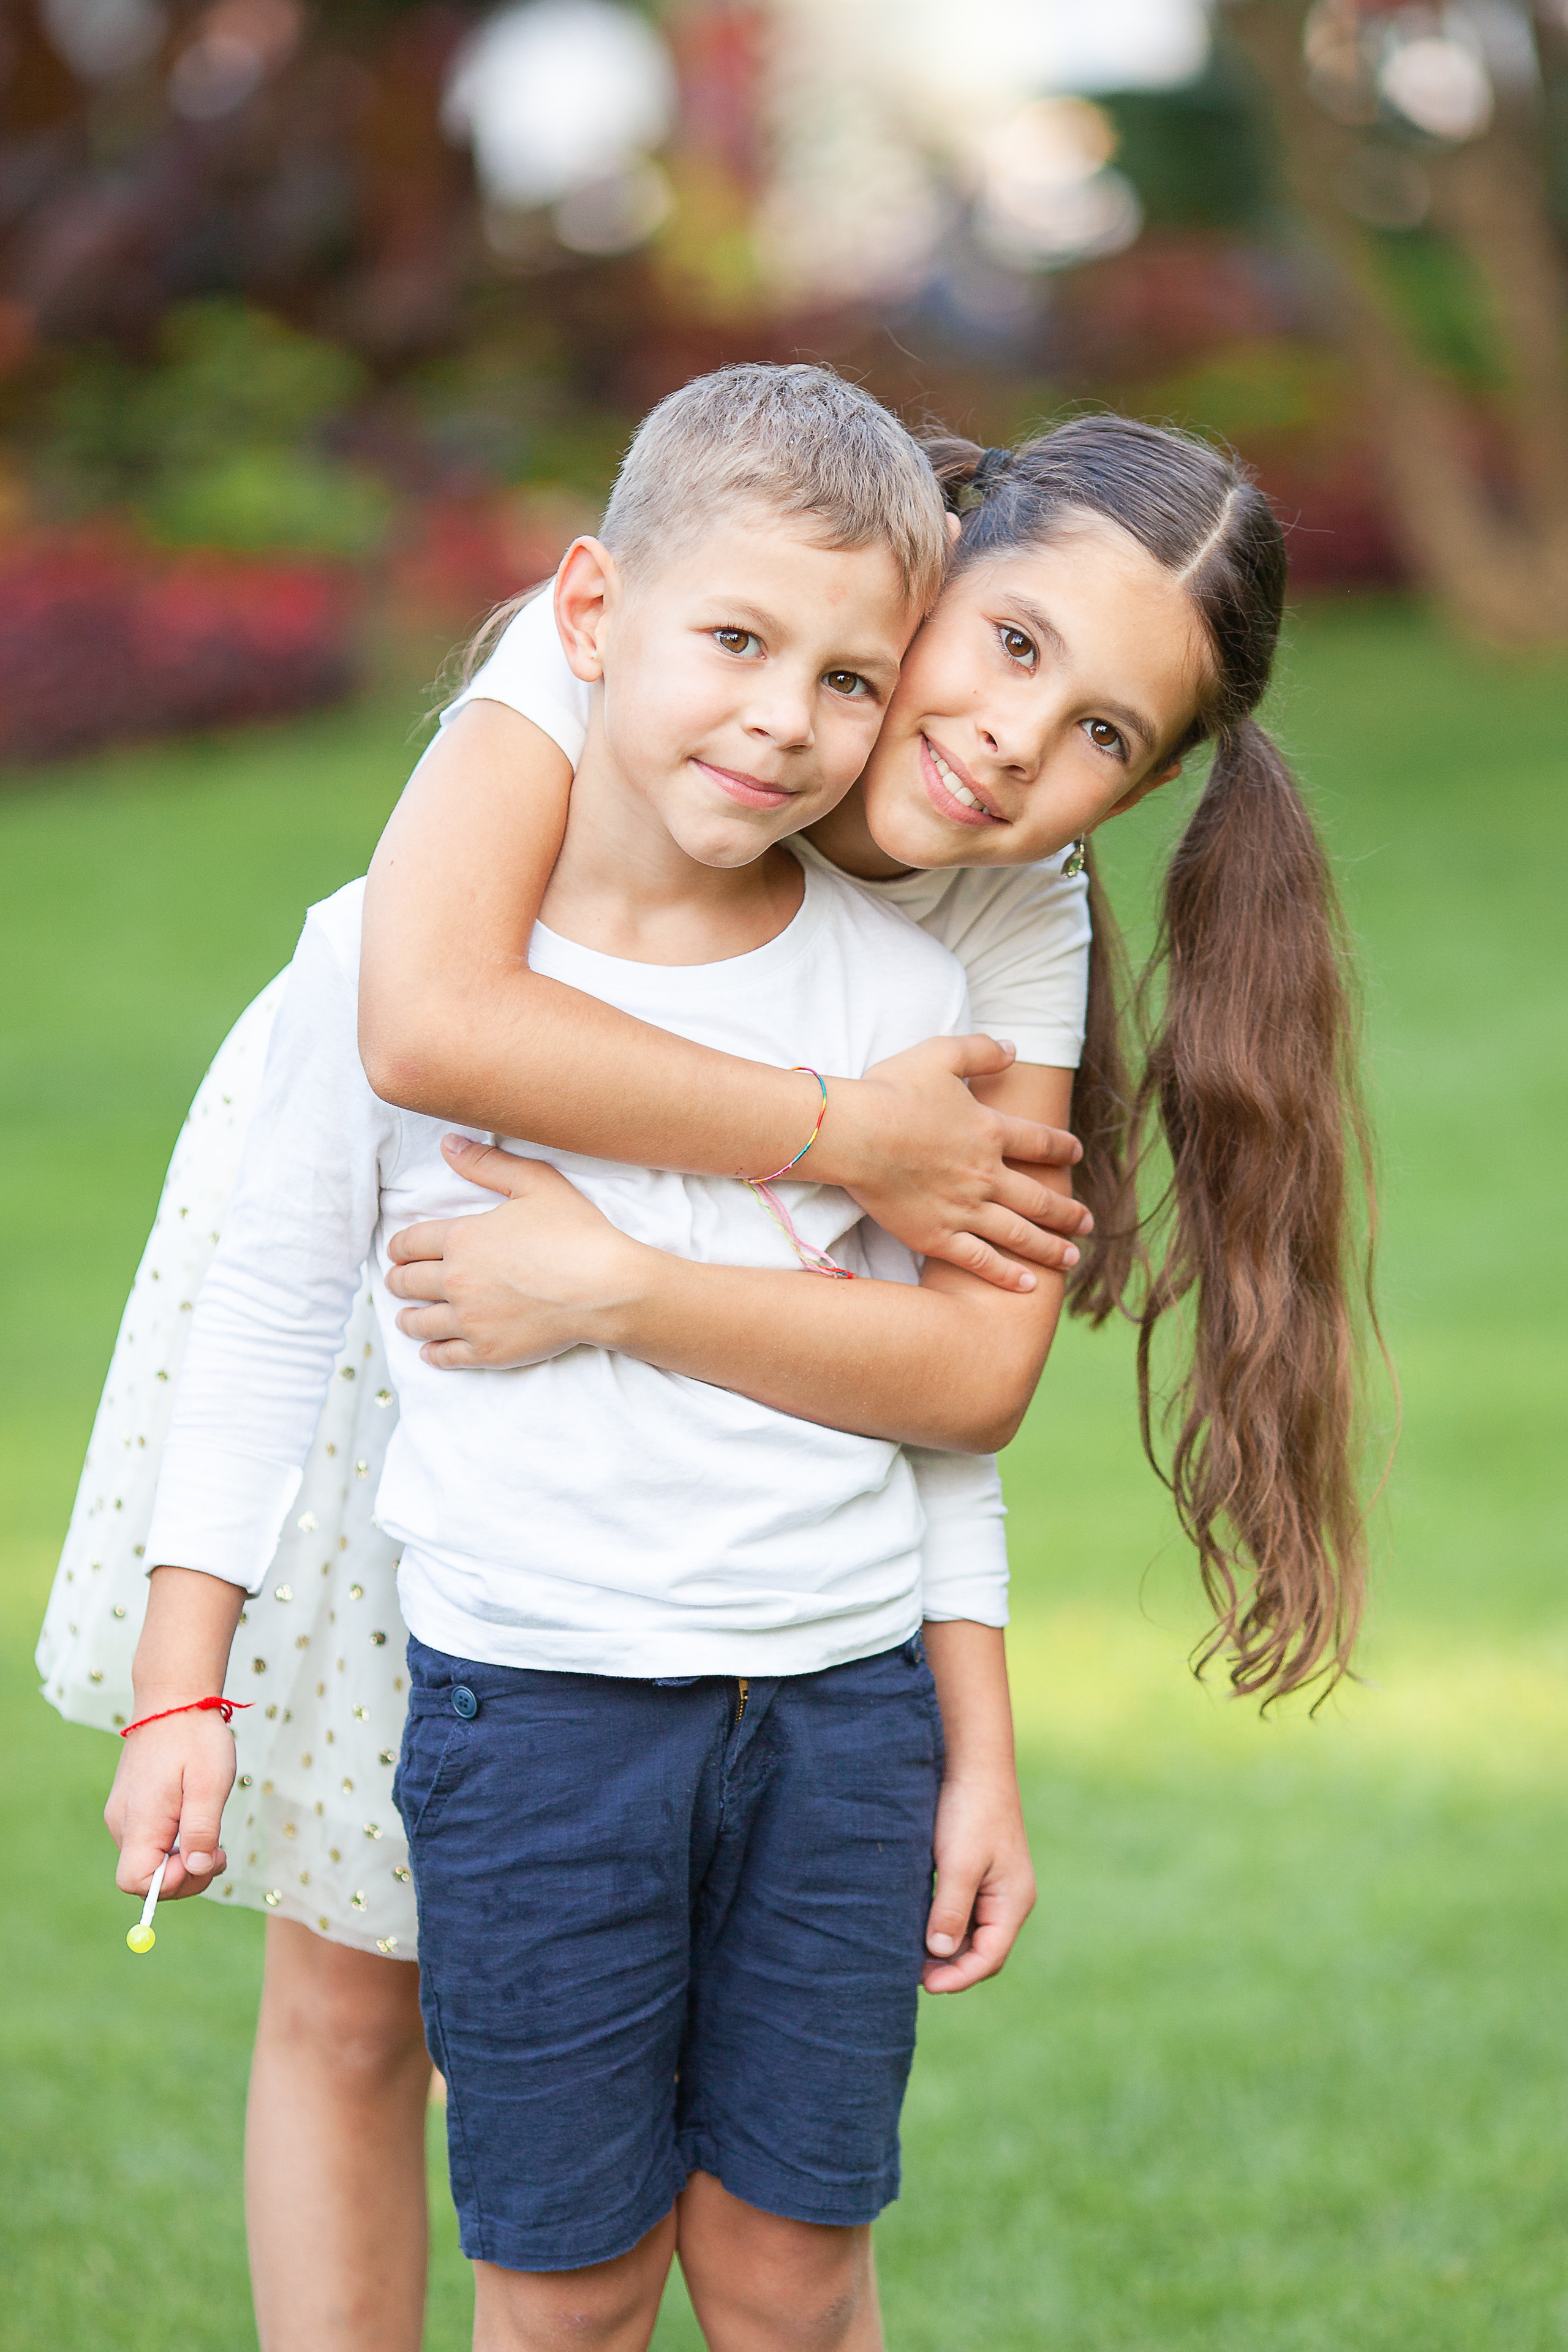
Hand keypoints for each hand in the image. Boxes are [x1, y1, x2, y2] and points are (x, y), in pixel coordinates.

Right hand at [105, 1709, 234, 1901]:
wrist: (174, 1700)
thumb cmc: (195, 1738)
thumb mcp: (210, 1784)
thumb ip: (203, 1830)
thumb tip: (197, 1869)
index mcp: (139, 1820)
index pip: (136, 1882)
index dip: (172, 1883)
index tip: (205, 1857)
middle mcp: (123, 1823)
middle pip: (145, 1877)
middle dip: (186, 1876)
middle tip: (219, 1852)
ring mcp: (124, 1815)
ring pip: (149, 1862)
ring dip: (182, 1861)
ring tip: (212, 1834)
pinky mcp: (131, 1808)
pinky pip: (150, 1844)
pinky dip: (174, 1846)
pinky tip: (196, 1822)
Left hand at [386, 1135, 649, 1368]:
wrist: (606, 1288)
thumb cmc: (576, 1233)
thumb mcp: (535, 1183)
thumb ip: (488, 1164)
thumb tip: (449, 1144)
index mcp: (462, 1239)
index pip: (409, 1242)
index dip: (399, 1246)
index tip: (397, 1251)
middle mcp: (456, 1280)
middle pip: (407, 1282)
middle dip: (398, 1279)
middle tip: (399, 1281)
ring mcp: (470, 1319)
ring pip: (419, 1322)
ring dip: (408, 1318)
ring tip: (407, 1317)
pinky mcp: (487, 1350)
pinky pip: (445, 1356)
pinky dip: (432, 1353)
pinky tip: (429, 1350)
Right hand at [838, 1037, 1089, 1293]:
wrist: (857, 1134)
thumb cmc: (891, 1091)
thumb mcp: (940, 1054)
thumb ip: (980, 1051)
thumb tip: (1013, 1049)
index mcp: (990, 1132)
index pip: (1039, 1143)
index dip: (1062, 1148)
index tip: (1076, 1156)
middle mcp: (986, 1175)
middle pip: (1039, 1198)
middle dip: (1068, 1212)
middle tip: (1088, 1222)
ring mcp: (964, 1210)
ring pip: (1019, 1234)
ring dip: (1050, 1247)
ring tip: (1072, 1257)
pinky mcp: (937, 1236)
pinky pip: (981, 1260)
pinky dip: (1007, 1275)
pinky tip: (1028, 1285)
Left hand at [921, 1763, 1036, 1993]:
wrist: (974, 1762)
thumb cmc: (970, 1810)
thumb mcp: (959, 1864)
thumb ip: (951, 1912)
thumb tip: (939, 1955)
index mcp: (1013, 1901)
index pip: (989, 1958)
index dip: (958, 1978)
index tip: (925, 1985)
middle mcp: (1009, 1899)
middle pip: (983, 1951)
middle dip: (952, 1968)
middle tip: (912, 1975)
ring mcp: (994, 1886)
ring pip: (972, 1934)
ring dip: (946, 1949)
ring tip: (910, 1956)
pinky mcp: (978, 1872)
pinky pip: (963, 1912)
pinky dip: (943, 1925)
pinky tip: (917, 1926)